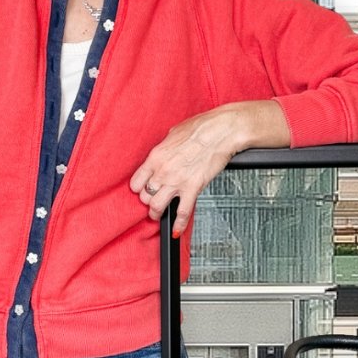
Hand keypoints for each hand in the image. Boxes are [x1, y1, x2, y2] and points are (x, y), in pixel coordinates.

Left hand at [130, 99, 290, 236]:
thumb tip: (163, 153)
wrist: (221, 130)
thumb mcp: (173, 133)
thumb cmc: (200, 127)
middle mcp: (163, 171)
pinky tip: (177, 229)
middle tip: (153, 202)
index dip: (138, 189)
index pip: (136, 182)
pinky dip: (179, 224)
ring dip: (156, 214)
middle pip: (145, 197)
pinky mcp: (193, 188)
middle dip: (148, 201)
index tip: (142, 190)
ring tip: (159, 215)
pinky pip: (182, 212)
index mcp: (155, 157)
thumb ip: (165, 148)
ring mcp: (177, 181)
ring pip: (157, 207)